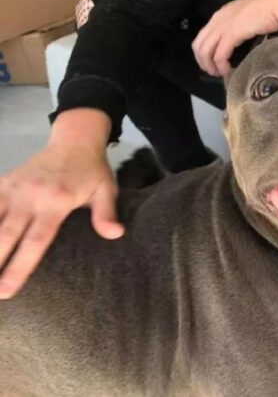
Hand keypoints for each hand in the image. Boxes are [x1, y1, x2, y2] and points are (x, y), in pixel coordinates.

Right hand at [0, 140, 122, 298]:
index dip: (20, 266)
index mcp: (57, 201)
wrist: (75, 139)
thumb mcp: (105, 189)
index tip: (6, 290)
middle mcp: (31, 195)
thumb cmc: (91, 170)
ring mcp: (13, 187)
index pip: (36, 240)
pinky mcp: (3, 181)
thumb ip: (106, 213)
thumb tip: (115, 235)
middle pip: (5, 234)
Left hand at [193, 0, 277, 76]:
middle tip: (213, 72)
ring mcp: (223, 26)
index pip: (203, 36)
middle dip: (203, 61)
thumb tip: (241, 38)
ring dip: (210, 66)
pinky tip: (227, 70)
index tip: (211, 62)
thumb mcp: (247, 15)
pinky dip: (221, 65)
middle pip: (199, 45)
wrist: (277, 1)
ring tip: (219, 73)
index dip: (204, 52)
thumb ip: (240, 25)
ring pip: (205, 51)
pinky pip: (219, 55)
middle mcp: (218, 19)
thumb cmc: (269, 7)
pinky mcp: (231, 34)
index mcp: (221, 14)